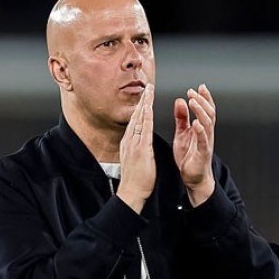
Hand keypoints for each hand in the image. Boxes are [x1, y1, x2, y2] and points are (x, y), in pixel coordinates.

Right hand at [117, 84, 155, 213]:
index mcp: (129, 143)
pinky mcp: (140, 149)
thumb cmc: (135, 180)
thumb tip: (139, 142)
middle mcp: (130, 141)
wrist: (131, 192)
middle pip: (136, 116)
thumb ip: (136, 148)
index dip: (140, 108)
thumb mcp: (134, 160)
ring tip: (149, 91)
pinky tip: (148, 108)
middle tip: (148, 86)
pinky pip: (143, 130)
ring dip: (144, 104)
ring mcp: (134, 144)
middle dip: (142, 101)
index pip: (135, 121)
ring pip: (139, 119)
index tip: (145, 97)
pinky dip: (145, 118)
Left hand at [173, 83, 215, 206]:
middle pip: (209, 113)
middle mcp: (207, 134)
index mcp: (202, 128)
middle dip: (202, 101)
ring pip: (207, 123)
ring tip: (193, 102)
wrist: (193, 178)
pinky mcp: (203, 153)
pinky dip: (200, 131)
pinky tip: (196, 123)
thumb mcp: (182, 134)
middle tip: (192, 92)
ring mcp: (206, 143)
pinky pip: (203, 140)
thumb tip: (180, 101)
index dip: (204, 97)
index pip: (206, 109)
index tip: (199, 87)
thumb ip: (182, 118)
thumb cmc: (189, 157)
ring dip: (200, 111)